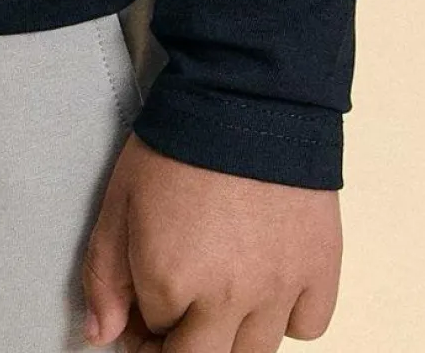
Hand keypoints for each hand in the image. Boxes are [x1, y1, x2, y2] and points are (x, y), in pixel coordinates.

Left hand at [80, 130, 341, 350]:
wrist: (245, 96)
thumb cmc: (177, 145)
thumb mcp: (119, 200)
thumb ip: (104, 275)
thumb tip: (103, 336)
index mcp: (173, 281)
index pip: (154, 341)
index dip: (143, 322)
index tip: (142, 300)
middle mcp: (229, 298)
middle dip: (182, 346)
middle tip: (176, 314)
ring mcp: (280, 289)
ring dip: (232, 335)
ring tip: (218, 294)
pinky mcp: (321, 270)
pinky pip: (307, 326)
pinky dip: (287, 315)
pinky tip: (266, 281)